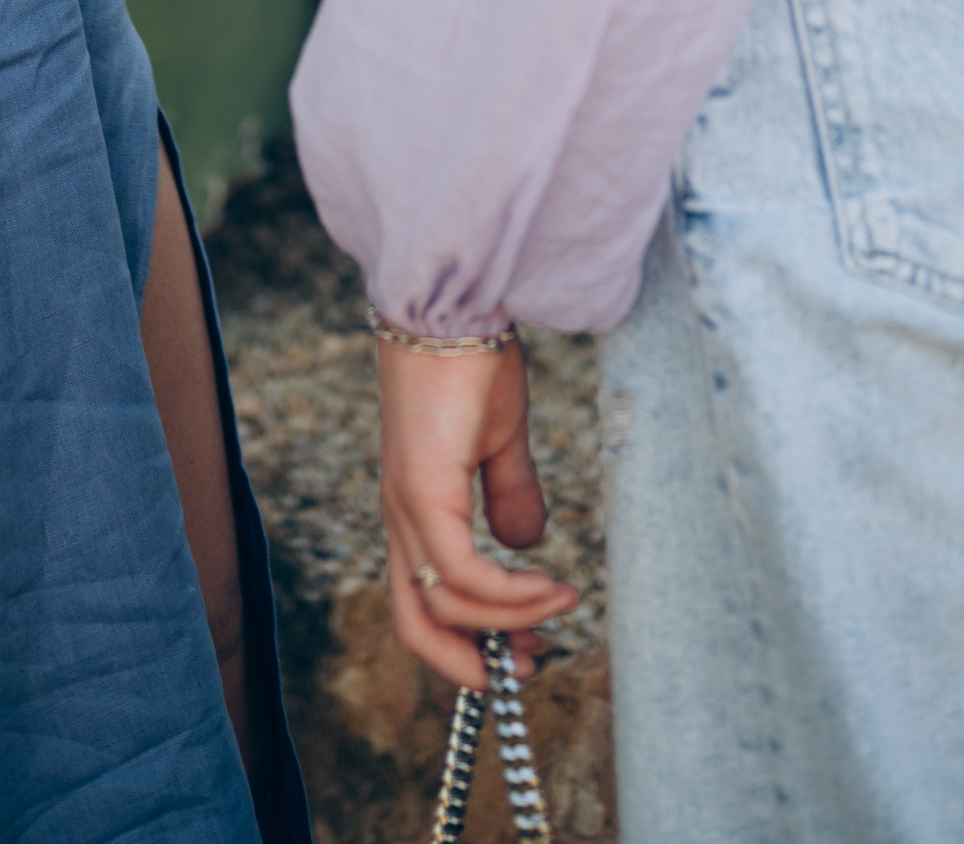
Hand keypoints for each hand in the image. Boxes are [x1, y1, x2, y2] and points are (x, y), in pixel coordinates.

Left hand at [378, 336, 578, 692]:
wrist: (453, 297)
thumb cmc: (473, 355)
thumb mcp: (500, 433)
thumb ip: (509, 489)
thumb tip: (525, 544)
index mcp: (412, 504)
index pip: (422, 598)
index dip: (466, 637)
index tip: (522, 649)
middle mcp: (399, 513)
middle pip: (414, 622)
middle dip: (471, 660)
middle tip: (528, 668)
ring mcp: (406, 503)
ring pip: (444, 604)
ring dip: (509, 619)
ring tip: (563, 604)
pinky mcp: (424, 489)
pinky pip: (462, 573)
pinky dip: (509, 592)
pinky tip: (552, 583)